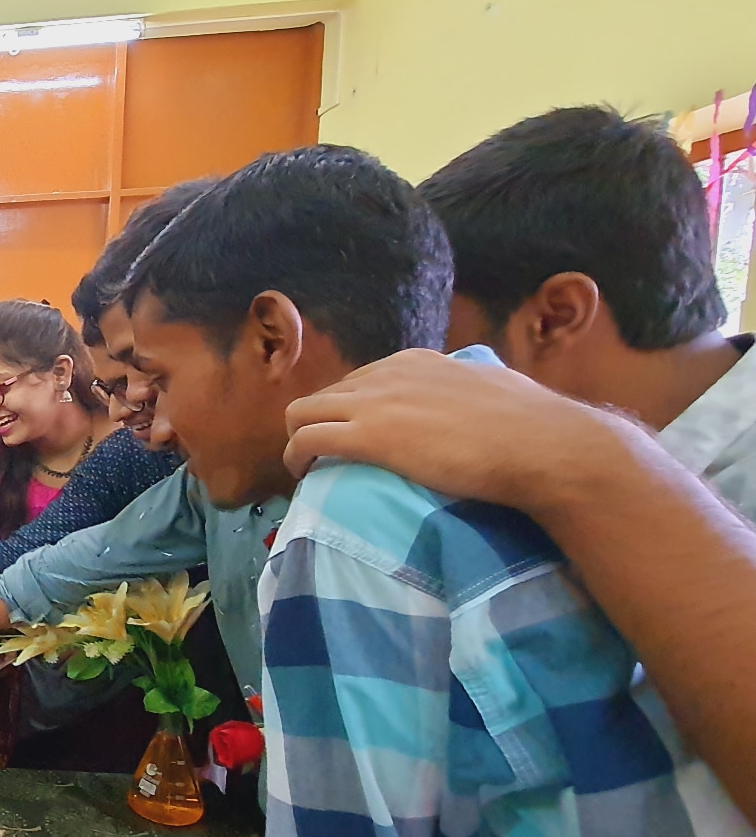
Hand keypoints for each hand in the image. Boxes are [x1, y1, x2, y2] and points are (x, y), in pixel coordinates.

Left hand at [282, 349, 606, 507]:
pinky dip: (296, 456)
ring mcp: (375, 402)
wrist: (540, 444)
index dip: (349, 409)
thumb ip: (467, 390)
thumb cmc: (530, 424)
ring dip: (298, 440)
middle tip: (322, 456)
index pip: (361, 379)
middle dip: (316, 423)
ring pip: (304, 412)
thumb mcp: (489, 388)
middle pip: (326, 394)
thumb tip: (478, 401)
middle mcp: (389, 373)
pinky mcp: (369, 435)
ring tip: (307, 468)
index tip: (351, 432)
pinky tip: (303, 474)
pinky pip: (309, 439)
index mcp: (417, 361)